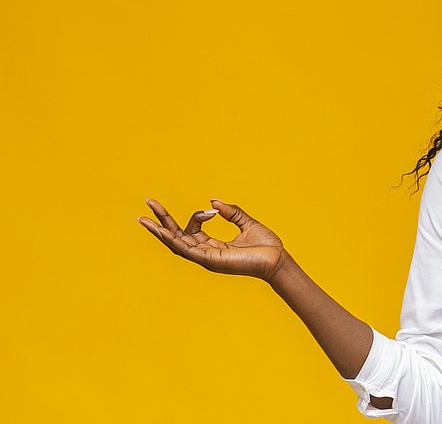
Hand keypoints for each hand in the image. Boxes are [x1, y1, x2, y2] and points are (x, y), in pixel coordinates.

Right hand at [139, 199, 285, 280]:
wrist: (278, 260)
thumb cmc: (266, 246)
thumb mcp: (247, 223)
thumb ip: (232, 212)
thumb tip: (214, 202)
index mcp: (214, 246)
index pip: (193, 230)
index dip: (197, 216)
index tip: (212, 209)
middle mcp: (207, 254)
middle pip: (177, 237)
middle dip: (161, 222)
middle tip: (147, 203)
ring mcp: (207, 258)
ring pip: (177, 244)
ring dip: (160, 231)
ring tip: (144, 219)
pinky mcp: (211, 261)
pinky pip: (188, 250)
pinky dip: (174, 241)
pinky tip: (162, 231)